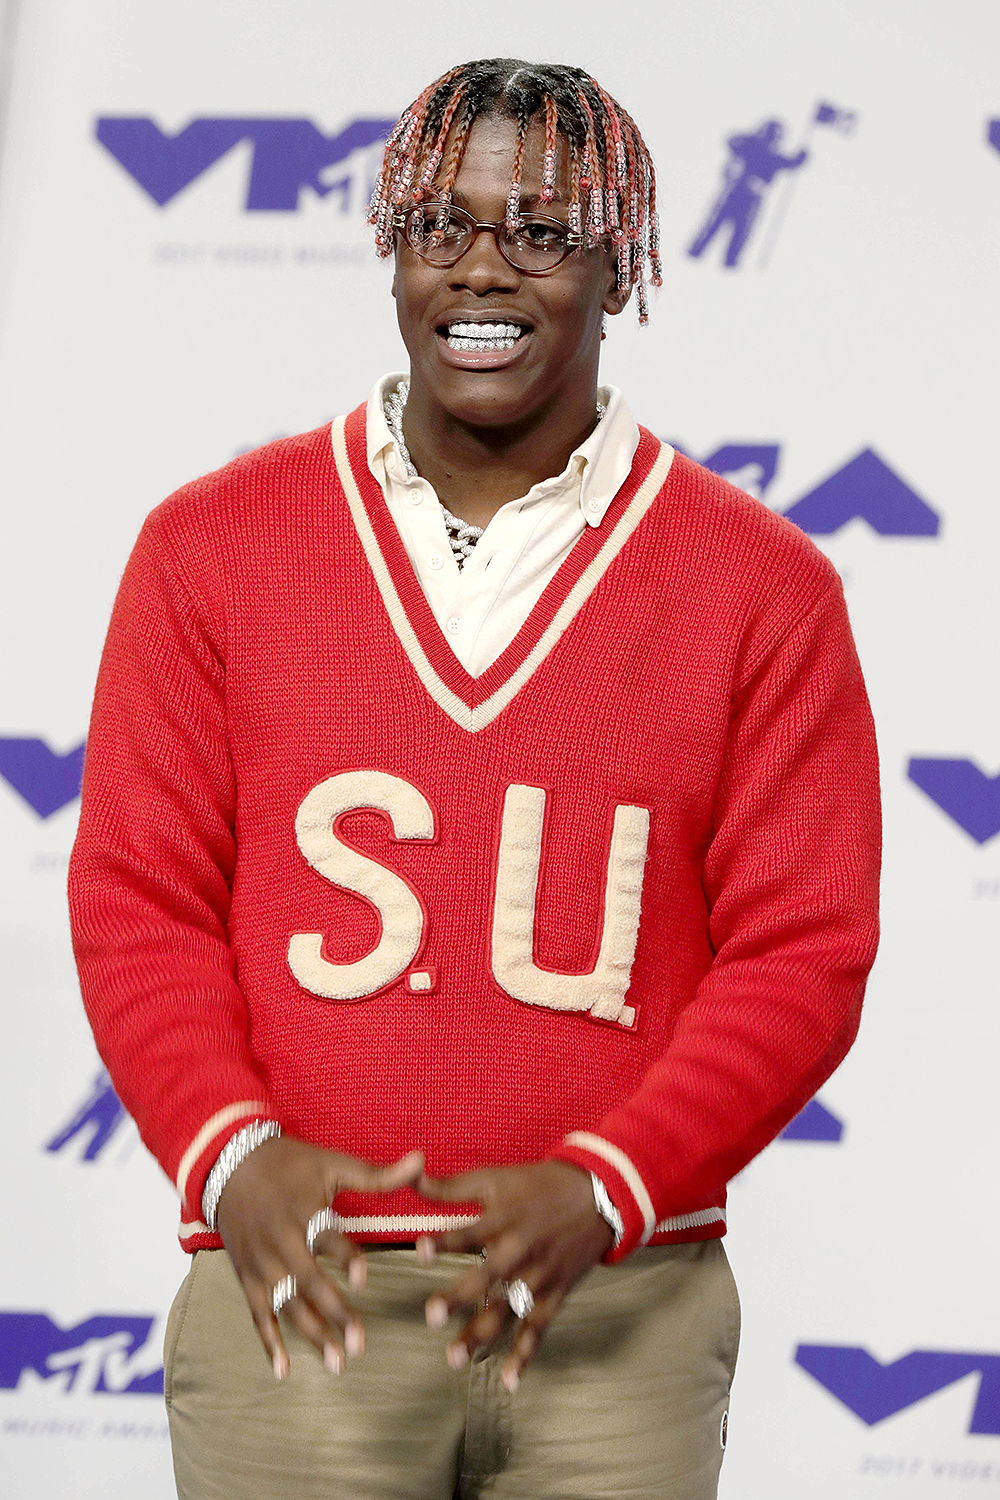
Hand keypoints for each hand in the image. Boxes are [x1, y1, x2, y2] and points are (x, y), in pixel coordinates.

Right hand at [215, 1134, 422, 1378]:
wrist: (228, 1166)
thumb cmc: (288, 1164)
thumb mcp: (331, 1164)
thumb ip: (377, 1175)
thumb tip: (420, 1161)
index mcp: (305, 1213)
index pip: (327, 1238)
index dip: (345, 1256)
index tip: (362, 1278)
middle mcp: (282, 1243)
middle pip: (309, 1282)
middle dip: (335, 1313)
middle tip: (360, 1343)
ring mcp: (263, 1264)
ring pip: (288, 1306)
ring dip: (313, 1335)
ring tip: (338, 1364)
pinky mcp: (248, 1277)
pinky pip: (258, 1315)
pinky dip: (269, 1343)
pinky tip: (283, 1372)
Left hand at [416, 1160, 612, 1391]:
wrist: (600, 1195)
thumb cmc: (539, 1185)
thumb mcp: (497, 1178)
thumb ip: (450, 1186)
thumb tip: (409, 1174)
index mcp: (505, 1218)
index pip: (470, 1231)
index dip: (445, 1240)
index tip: (419, 1250)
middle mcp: (521, 1249)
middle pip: (487, 1276)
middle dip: (459, 1296)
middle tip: (431, 1314)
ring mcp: (539, 1276)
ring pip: (508, 1310)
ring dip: (481, 1334)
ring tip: (454, 1358)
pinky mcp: (555, 1294)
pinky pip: (538, 1329)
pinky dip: (525, 1356)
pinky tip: (508, 1381)